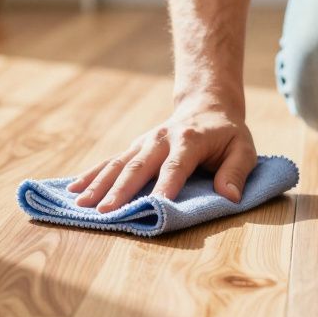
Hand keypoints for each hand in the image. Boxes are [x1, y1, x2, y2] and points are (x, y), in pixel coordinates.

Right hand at [68, 98, 257, 212]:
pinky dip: (91, 175)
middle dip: (121, 190)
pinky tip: (73, 188)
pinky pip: (110, 162)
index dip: (166, 186)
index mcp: (189, 140)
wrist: (206, 105)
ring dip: (99, 184)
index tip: (155, 206)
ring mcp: (144, 143)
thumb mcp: (244, 148)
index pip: (176, 166)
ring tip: (81, 203)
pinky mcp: (134, 147)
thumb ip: (237, 171)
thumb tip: (229, 196)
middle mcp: (161, 139)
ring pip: (118, 164)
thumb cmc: (227, 134)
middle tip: (106, 211)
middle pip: (139, 166)